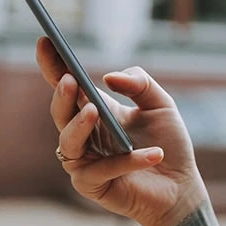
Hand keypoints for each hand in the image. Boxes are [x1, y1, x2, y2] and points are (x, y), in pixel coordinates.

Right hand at [36, 37, 208, 225]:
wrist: (180, 186)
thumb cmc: (168, 143)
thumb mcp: (161, 104)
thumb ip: (140, 84)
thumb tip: (109, 77)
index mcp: (96, 110)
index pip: (67, 85)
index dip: (54, 65)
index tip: (45, 40)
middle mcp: (84, 134)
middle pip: (61, 112)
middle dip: (62, 95)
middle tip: (70, 80)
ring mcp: (84, 161)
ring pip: (68, 142)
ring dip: (80, 126)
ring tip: (95, 111)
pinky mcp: (92, 185)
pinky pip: (102, 170)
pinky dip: (127, 161)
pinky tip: (153, 154)